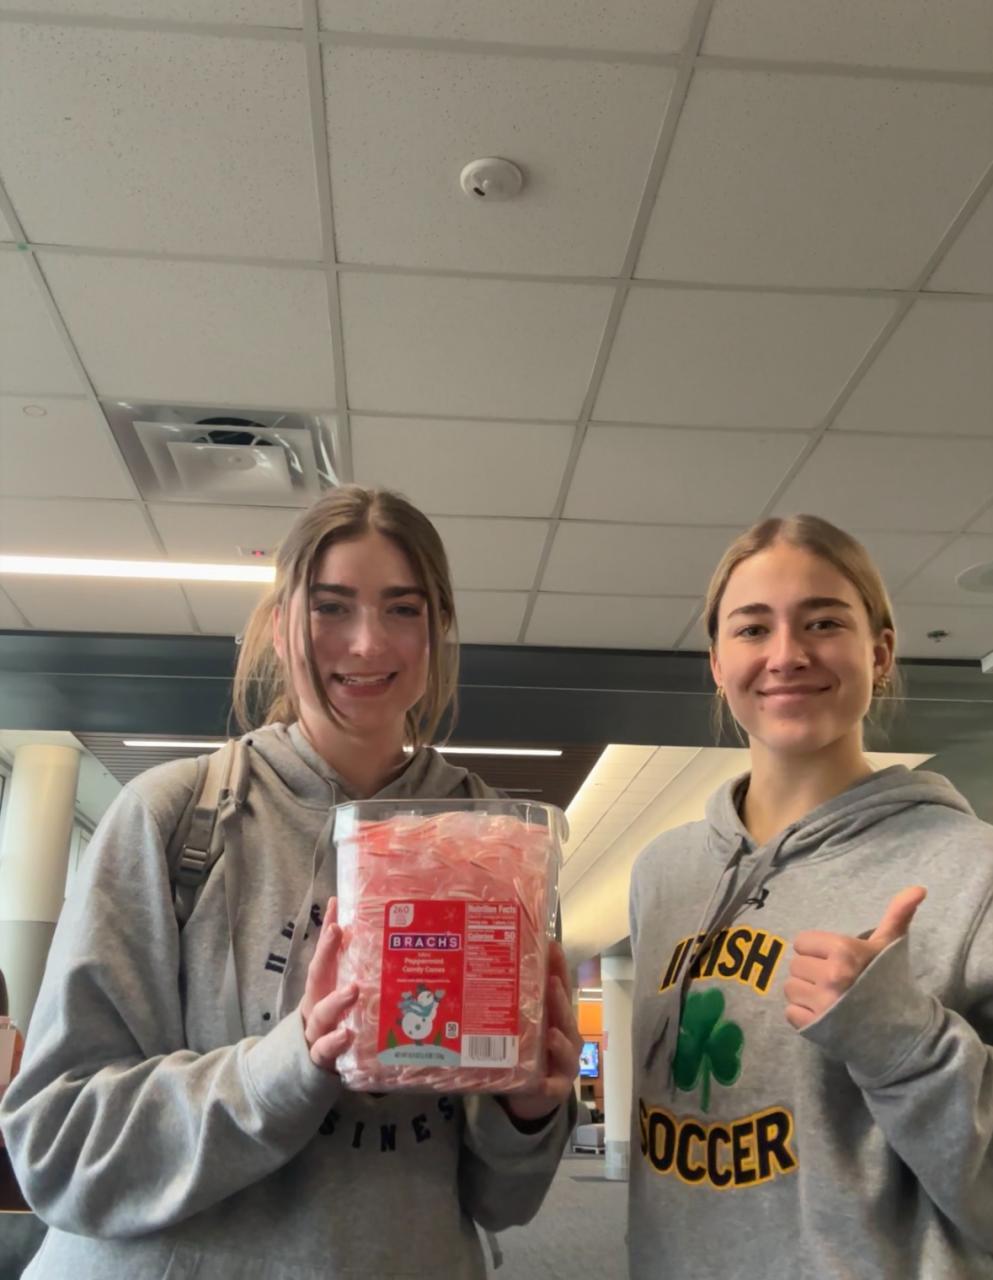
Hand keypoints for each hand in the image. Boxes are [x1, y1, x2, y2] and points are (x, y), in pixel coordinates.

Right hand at [299, 896, 357, 1070]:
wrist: (309, 1070)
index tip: (335, 904)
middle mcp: (316, 1004)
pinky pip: (324, 1049)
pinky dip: (334, 1041)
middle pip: (317, 974)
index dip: (327, 929)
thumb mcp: (341, 999)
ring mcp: (316, 1030)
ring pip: (321, 1013)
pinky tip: (346, 1035)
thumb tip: (380, 942)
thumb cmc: (336, 1027)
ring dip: (336, 1000)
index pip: (325, 954)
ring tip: (353, 990)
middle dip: (325, 951)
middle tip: (339, 930)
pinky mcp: (322, 1057)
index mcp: (323, 989)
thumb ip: (356, 976)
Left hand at [501, 942, 582, 1123]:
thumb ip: (515, 1000)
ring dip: (559, 1042)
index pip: (560, 988)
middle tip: (552, 983)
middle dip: (559, 1001)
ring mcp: (565, 1062)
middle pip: (565, 1016)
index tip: (552, 947)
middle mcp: (566, 1035)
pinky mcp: (557, 1088)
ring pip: (567, 1049)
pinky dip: (548, 1085)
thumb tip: (490, 964)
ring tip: (551, 1034)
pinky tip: (542, 1083)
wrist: (534, 1094)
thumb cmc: (529, 1050)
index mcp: (557, 1016)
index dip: (559, 968)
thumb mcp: (523, 1022)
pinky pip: (553, 1087)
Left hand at [785, 886, 926, 1030]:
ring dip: (805, 993)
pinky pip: (790, 1013)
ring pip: (790, 988)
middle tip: (834, 980)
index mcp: (844, 951)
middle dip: (811, 971)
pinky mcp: (816, 1027)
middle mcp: (832, 976)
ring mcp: (823, 1004)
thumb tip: (919, 888)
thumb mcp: (890, 945)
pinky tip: (824, 1015)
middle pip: (796, 965)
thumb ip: (897, 913)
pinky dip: (803, 1015)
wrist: (902, 1031)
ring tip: (829, 997)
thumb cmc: (890, 981)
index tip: (835, 959)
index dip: (817, 950)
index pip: (802, 942)